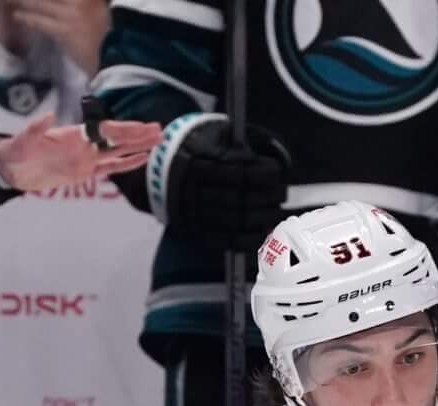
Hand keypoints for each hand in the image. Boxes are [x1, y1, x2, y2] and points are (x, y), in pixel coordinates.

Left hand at [0, 110, 157, 193]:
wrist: (11, 168)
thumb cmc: (16, 150)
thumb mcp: (23, 139)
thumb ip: (36, 128)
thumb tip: (47, 116)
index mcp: (73, 135)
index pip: (103, 131)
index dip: (122, 130)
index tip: (139, 128)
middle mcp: (84, 145)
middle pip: (116, 139)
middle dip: (137, 136)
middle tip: (159, 130)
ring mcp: (86, 158)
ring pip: (117, 153)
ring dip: (137, 148)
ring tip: (157, 142)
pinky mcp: (85, 172)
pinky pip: (109, 169)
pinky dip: (126, 165)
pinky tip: (141, 160)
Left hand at [8, 0, 108, 74]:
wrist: (116, 61)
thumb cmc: (108, 39)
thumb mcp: (99, 13)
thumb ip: (85, 3)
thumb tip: (67, 4)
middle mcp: (81, 1)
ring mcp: (73, 14)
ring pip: (41, 3)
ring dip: (23, 1)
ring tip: (9, 1)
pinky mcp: (65, 31)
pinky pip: (41, 21)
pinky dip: (27, 18)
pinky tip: (17, 17)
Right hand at [147, 113, 289, 252]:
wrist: (157, 172)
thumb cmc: (199, 148)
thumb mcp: (216, 133)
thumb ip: (244, 142)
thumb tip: (277, 160)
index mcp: (199, 161)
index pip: (239, 172)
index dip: (263, 174)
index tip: (276, 172)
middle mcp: (193, 189)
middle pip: (239, 198)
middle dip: (267, 197)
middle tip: (280, 194)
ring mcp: (193, 212)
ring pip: (234, 220)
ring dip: (260, 218)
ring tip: (274, 211)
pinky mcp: (194, 230)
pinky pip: (224, 240)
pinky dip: (247, 238)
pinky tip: (261, 232)